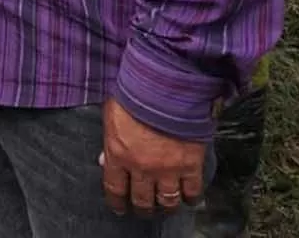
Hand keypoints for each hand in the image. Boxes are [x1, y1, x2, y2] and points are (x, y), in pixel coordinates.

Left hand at [100, 99, 205, 217]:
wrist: (164, 87)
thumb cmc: (134, 95)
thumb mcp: (111, 116)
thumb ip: (109, 142)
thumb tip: (105, 161)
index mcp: (118, 155)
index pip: (114, 188)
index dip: (117, 202)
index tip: (119, 208)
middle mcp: (142, 168)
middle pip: (142, 200)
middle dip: (142, 208)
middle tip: (144, 210)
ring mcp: (167, 169)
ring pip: (167, 201)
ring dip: (166, 207)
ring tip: (166, 207)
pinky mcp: (190, 165)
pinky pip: (192, 191)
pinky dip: (191, 198)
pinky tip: (190, 199)